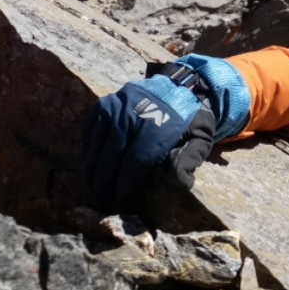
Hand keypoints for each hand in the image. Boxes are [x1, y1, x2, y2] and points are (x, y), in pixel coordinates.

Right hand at [82, 69, 217, 209]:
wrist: (178, 86)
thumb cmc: (188, 119)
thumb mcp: (200, 137)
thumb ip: (191, 159)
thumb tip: (181, 184)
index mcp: (156, 127)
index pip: (134, 164)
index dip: (124, 187)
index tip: (119, 204)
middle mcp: (132, 116)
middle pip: (111, 158)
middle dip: (105, 184)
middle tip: (103, 202)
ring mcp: (115, 108)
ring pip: (96, 146)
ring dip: (92, 171)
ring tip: (94, 188)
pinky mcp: (104, 103)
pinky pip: (89, 132)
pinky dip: (88, 151)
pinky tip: (90, 167)